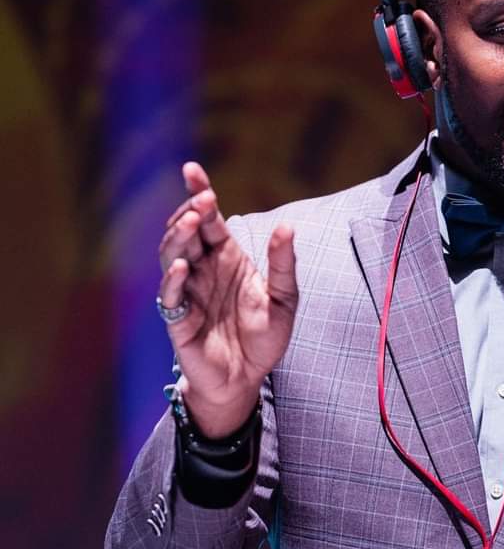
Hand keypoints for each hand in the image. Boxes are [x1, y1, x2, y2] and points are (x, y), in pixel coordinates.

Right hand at [157, 161, 297, 435]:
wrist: (248, 379)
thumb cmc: (263, 338)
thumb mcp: (284, 300)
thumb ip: (283, 265)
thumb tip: (287, 227)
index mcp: (226, 259)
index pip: (209, 219)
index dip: (199, 193)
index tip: (192, 169)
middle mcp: (203, 270)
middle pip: (186, 232)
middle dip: (189, 212)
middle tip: (202, 200)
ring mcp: (188, 293)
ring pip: (172, 256)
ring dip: (179, 238)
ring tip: (192, 222)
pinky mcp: (179, 320)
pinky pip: (171, 295)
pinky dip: (174, 280)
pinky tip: (184, 266)